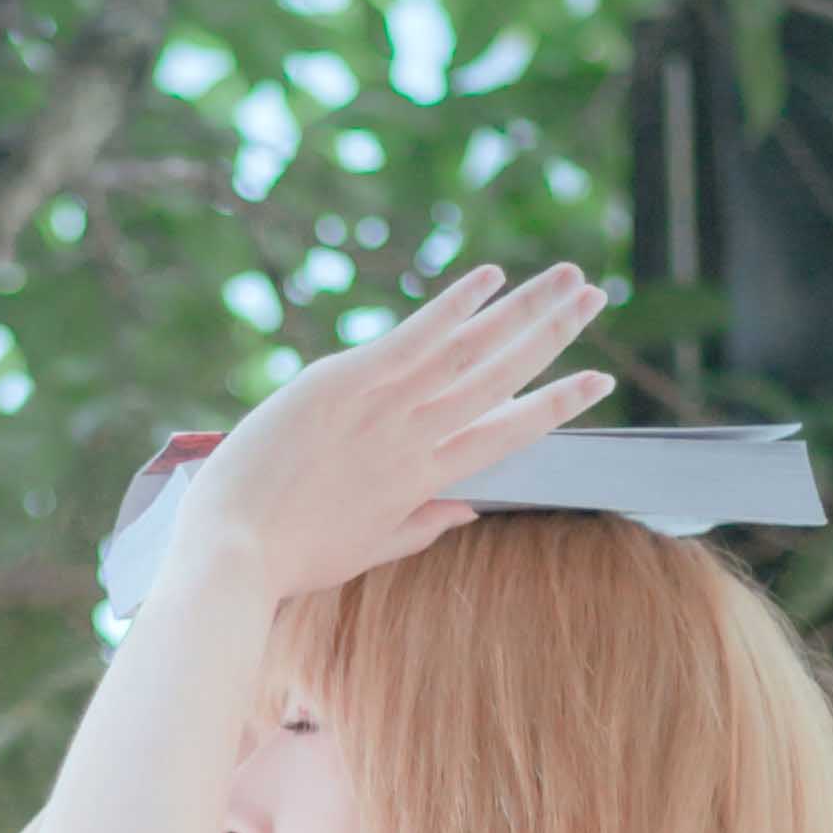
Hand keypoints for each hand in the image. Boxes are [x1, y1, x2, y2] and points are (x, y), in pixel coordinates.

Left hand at [163, 262, 615, 608]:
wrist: (233, 551)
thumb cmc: (290, 556)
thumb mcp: (366, 548)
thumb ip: (423, 524)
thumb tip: (470, 510)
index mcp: (425, 479)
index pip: (509, 432)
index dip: (557, 404)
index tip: (599, 380)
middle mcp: (417, 439)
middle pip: (503, 378)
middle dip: (554, 334)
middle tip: (596, 296)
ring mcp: (384, 408)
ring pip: (472, 351)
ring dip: (525, 309)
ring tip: (570, 277)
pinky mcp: (345, 382)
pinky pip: (414, 336)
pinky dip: (456, 305)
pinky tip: (492, 276)